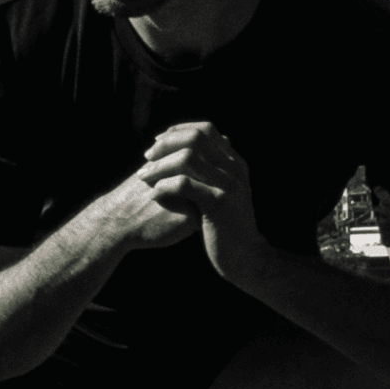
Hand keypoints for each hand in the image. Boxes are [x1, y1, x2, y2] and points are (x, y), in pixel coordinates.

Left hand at [137, 121, 268, 280]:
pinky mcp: (219, 203)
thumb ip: (211, 172)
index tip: (157, 142)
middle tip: (147, 157)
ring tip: (144, 177)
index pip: (206, 130)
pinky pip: (185, 184)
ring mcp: (229, 184)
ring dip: (161, 165)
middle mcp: (235, 168)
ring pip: (188, 158)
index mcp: (235, 163)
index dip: (178, 131)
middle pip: (196, 137)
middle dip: (167, 144)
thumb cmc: (227, 226)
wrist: (245, 258)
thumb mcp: (222, 193)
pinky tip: (154, 194)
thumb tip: (191, 152)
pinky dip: (165, 186)